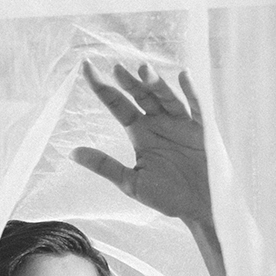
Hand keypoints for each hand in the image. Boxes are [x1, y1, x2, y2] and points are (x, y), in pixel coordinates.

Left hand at [71, 60, 213, 225]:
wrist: (203, 208)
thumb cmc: (168, 197)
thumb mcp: (132, 183)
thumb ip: (105, 165)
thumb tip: (72, 153)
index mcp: (140, 132)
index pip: (117, 104)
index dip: (101, 87)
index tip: (85, 67)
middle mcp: (159, 122)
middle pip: (141, 95)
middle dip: (129, 82)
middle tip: (116, 69)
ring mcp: (181, 123)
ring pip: (166, 97)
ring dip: (156, 83)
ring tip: (143, 70)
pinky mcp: (203, 129)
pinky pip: (197, 106)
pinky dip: (191, 91)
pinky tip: (183, 76)